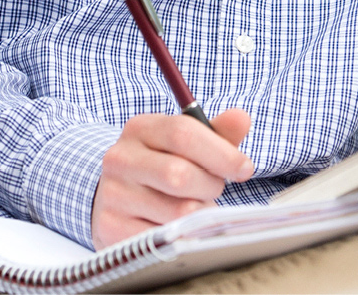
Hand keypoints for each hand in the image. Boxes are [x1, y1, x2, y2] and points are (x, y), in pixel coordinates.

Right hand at [92, 109, 253, 249]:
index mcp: (140, 128)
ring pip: (176, 211)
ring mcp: (113, 194)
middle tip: (214, 189)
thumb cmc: (162, 165)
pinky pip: (164, 238)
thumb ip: (216, 133)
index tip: (245, 168)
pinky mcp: (112, 228)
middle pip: (179, 174)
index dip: (220, 152)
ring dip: (200, 213)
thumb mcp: (184, 144)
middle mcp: (120, 158)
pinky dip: (183, 236)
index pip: (183, 133)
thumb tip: (242, 118)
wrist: (116, 196)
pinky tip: (182, 227)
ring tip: (197, 207)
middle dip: (210, 186)